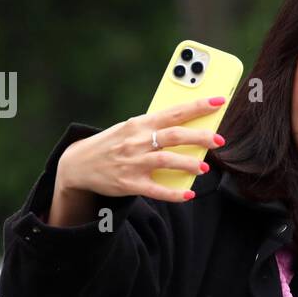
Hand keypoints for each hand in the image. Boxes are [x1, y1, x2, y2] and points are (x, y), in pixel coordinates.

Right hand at [55, 97, 227, 206]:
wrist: (78, 164)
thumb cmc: (113, 144)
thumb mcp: (131, 129)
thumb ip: (156, 128)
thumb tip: (191, 129)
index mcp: (140, 124)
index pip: (174, 112)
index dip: (198, 106)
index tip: (218, 102)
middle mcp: (137, 141)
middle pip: (173, 135)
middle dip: (199, 137)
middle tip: (219, 139)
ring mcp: (133, 163)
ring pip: (166, 161)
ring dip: (188, 164)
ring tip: (204, 168)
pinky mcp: (129, 183)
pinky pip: (156, 190)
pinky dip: (174, 194)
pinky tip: (188, 194)